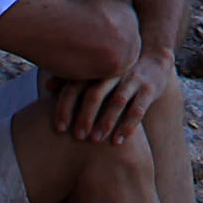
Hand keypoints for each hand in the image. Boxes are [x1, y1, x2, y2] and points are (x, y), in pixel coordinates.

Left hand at [48, 66, 163, 147]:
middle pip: (95, 92)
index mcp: (96, 67)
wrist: (155, 61)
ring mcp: (133, 79)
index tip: (59, 128)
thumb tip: (47, 87)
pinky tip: (118, 141)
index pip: (75, 85)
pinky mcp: (149, 89)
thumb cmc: (118, 73)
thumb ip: (73, 79)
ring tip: (95, 140)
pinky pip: (138, 109)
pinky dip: (127, 126)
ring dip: (105, 121)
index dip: (65, 106)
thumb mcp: (97, 72)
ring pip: (118, 101)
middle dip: (85, 116)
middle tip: (77, 137)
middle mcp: (114, 71)